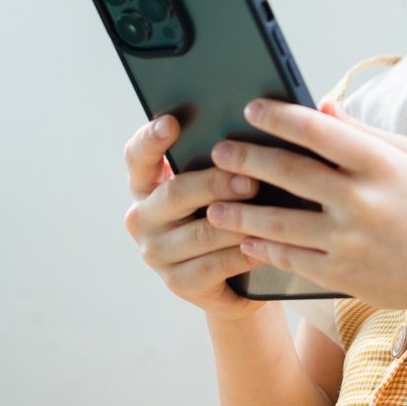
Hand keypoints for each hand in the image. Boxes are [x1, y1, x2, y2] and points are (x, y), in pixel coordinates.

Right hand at [123, 112, 273, 321]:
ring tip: (269, 210)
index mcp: (145, 185)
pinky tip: (268, 244)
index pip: (137, 156)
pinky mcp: (178, 283)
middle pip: (175, 193)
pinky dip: (245, 253)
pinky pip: (216, 265)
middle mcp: (142, 217)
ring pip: (201, 232)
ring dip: (238, 220)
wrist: (235, 279)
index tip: (172, 122)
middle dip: (216, 183)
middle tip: (251, 179)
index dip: (151, 138)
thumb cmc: (229, 216)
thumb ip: (220, 159)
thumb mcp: (217, 187)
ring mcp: (156, 253)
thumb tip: (254, 128)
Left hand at [204, 96, 406, 319]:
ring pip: (279, 223)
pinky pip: (290, 259)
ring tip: (213, 206)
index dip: (280, 117)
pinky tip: (245, 241)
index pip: (319, 132)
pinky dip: (263, 249)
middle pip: (290, 173)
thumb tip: (320, 107)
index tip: (251, 108)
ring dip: (239, 213)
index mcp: (381, 166)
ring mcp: (349, 241)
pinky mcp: (341, 274)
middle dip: (247, 158)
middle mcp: (363, 201)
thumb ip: (364, 134)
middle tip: (219, 151)